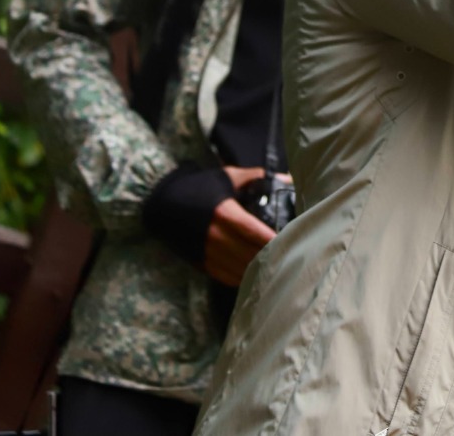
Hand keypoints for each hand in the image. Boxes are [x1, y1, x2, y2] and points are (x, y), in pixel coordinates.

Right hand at [204, 166, 288, 286]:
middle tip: (290, 255)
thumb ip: (256, 177)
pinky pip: (226, 276)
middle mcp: (215, 236)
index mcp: (224, 213)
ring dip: (258, 269)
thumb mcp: (227, 177)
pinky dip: (242, 276)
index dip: (273, 240)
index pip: (254, 232)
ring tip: (276, 266)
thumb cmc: (199, 187)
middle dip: (270, 256)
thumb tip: (286, 178)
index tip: (291, 241)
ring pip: (240, 269)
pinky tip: (255, 273)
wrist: (161, 203)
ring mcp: (207, 252)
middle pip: (250, 253)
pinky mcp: (200, 262)